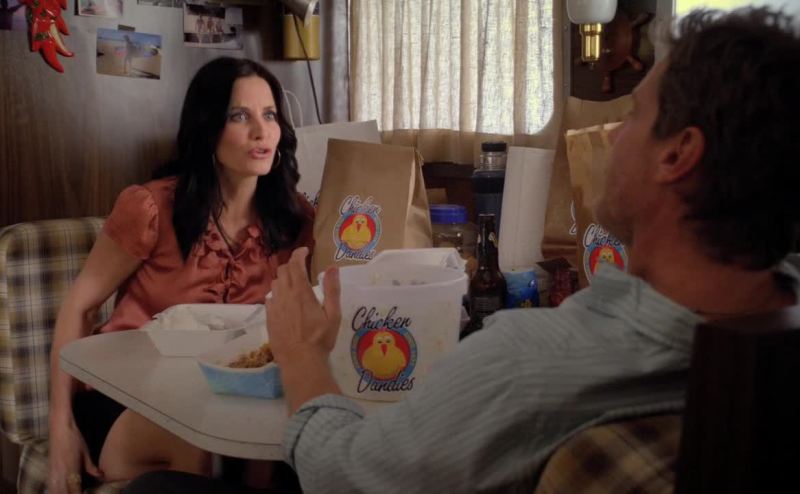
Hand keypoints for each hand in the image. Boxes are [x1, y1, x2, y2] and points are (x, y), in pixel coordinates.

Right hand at [48, 415, 102, 493]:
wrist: (60, 428)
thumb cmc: (75, 439)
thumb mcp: (85, 453)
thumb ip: (91, 467)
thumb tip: (100, 475)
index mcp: (71, 470)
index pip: (74, 490)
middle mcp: (60, 474)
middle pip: (63, 493)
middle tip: (78, 493)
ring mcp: (52, 472)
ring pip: (54, 491)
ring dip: (61, 493)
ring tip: (69, 492)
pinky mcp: (48, 470)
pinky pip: (49, 486)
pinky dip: (54, 490)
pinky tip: (59, 490)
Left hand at [265, 247, 340, 363]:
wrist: (300, 361)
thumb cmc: (321, 339)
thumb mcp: (333, 315)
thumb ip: (332, 290)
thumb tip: (333, 268)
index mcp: (302, 292)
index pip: (296, 264)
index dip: (299, 253)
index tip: (305, 250)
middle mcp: (285, 295)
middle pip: (283, 271)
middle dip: (292, 265)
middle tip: (301, 267)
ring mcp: (274, 307)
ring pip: (275, 283)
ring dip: (284, 279)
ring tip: (293, 284)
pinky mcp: (269, 318)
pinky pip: (270, 298)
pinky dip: (277, 294)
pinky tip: (284, 302)